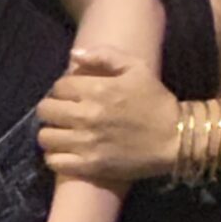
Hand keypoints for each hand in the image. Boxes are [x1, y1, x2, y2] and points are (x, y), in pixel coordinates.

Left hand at [38, 45, 179, 183]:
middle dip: (52, 108)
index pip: (58, 86)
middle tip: (64, 112)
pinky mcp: (89, 166)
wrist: (175, 138)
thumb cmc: (156, 100)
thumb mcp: (138, 68)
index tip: (72, 94)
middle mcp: (87, 116)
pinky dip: (55, 156)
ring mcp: (86, 143)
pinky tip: (66, 151)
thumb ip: (105, 56)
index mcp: (97, 90)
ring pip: (45, 137)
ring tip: (63, 132)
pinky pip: (54, 161)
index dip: (63, 88)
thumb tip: (74, 55)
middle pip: (45, 110)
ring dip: (51, 132)